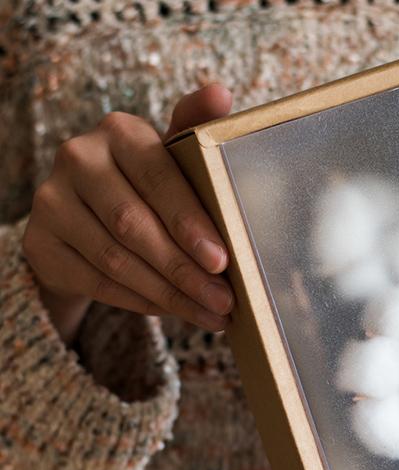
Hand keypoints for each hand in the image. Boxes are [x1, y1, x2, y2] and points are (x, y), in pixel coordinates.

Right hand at [22, 83, 234, 344]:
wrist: (87, 215)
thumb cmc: (149, 185)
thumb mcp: (176, 159)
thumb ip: (198, 132)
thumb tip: (220, 93)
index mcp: (120, 132)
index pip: (158, 179)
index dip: (189, 223)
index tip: (222, 261)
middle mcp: (78, 159)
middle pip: (135, 225)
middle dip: (185, 271)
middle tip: (224, 301)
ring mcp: (52, 202)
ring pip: (116, 260)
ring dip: (169, 294)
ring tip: (210, 314)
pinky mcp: (40, 243)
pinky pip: (96, 282)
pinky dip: (140, 302)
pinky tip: (174, 311)